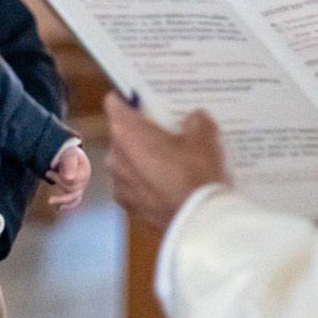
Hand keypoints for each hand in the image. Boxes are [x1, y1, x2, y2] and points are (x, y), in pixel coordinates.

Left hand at [43, 142, 92, 212]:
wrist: (68, 155)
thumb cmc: (68, 154)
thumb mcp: (69, 154)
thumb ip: (70, 164)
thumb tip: (69, 178)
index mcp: (85, 171)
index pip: (73, 181)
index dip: (60, 178)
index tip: (49, 171)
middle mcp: (84, 181)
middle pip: (72, 189)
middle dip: (58, 181)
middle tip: (48, 173)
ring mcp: (80, 187)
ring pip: (73, 197)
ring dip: (61, 199)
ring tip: (50, 200)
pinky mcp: (76, 192)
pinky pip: (74, 201)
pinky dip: (67, 205)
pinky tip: (59, 208)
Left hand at [106, 98, 229, 234]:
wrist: (198, 219)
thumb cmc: (196, 172)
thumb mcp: (204, 136)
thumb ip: (195, 120)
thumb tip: (193, 119)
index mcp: (125, 132)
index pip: (114, 102)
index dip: (129, 98)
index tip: (143, 98)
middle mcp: (114, 156)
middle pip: (122, 134)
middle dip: (142, 132)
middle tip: (167, 130)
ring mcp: (118, 184)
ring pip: (127, 161)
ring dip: (143, 159)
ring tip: (172, 160)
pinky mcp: (128, 206)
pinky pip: (135, 185)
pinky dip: (147, 183)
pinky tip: (169, 184)